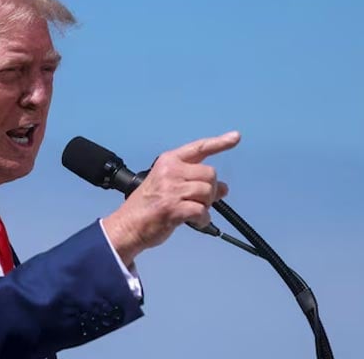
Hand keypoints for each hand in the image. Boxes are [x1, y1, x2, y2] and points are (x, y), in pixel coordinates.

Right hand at [102, 131, 240, 265]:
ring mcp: (171, 189)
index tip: (235, 137)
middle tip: (199, 201)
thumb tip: (224, 188)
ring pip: (208, 193)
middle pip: (210, 175)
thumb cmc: (147, 206)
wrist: (128, 226)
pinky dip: (202, 220)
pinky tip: (194, 222)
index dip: (220, 142)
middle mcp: (170, 171)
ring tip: (191, 212)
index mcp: (168, 161)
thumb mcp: (168, 186)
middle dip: (210, 191)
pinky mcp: (173, 207)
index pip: (199, 148)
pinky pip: (202, 211)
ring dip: (205, 206)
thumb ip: (194, 183)